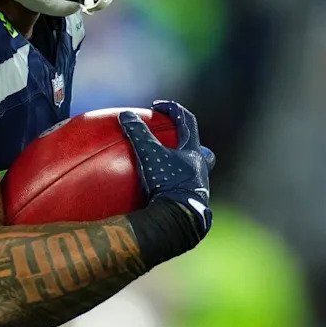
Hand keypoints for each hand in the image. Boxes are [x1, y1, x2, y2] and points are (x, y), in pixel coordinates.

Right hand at [118, 100, 214, 236]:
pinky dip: (173, 183)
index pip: (187, 121)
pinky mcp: (191, 204)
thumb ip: (138, 133)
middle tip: (168, 139)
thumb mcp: (149, 155)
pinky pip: (184, 188)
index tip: (157, 107)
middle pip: (198, 148)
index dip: (173, 109)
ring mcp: (198, 187)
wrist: (179, 219)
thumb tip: (125, 114)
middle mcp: (200, 168)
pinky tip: (160, 189)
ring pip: (192, 169)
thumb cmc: (167, 184)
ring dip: (179, 163)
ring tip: (161, 164)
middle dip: (184, 140)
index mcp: (194, 152)